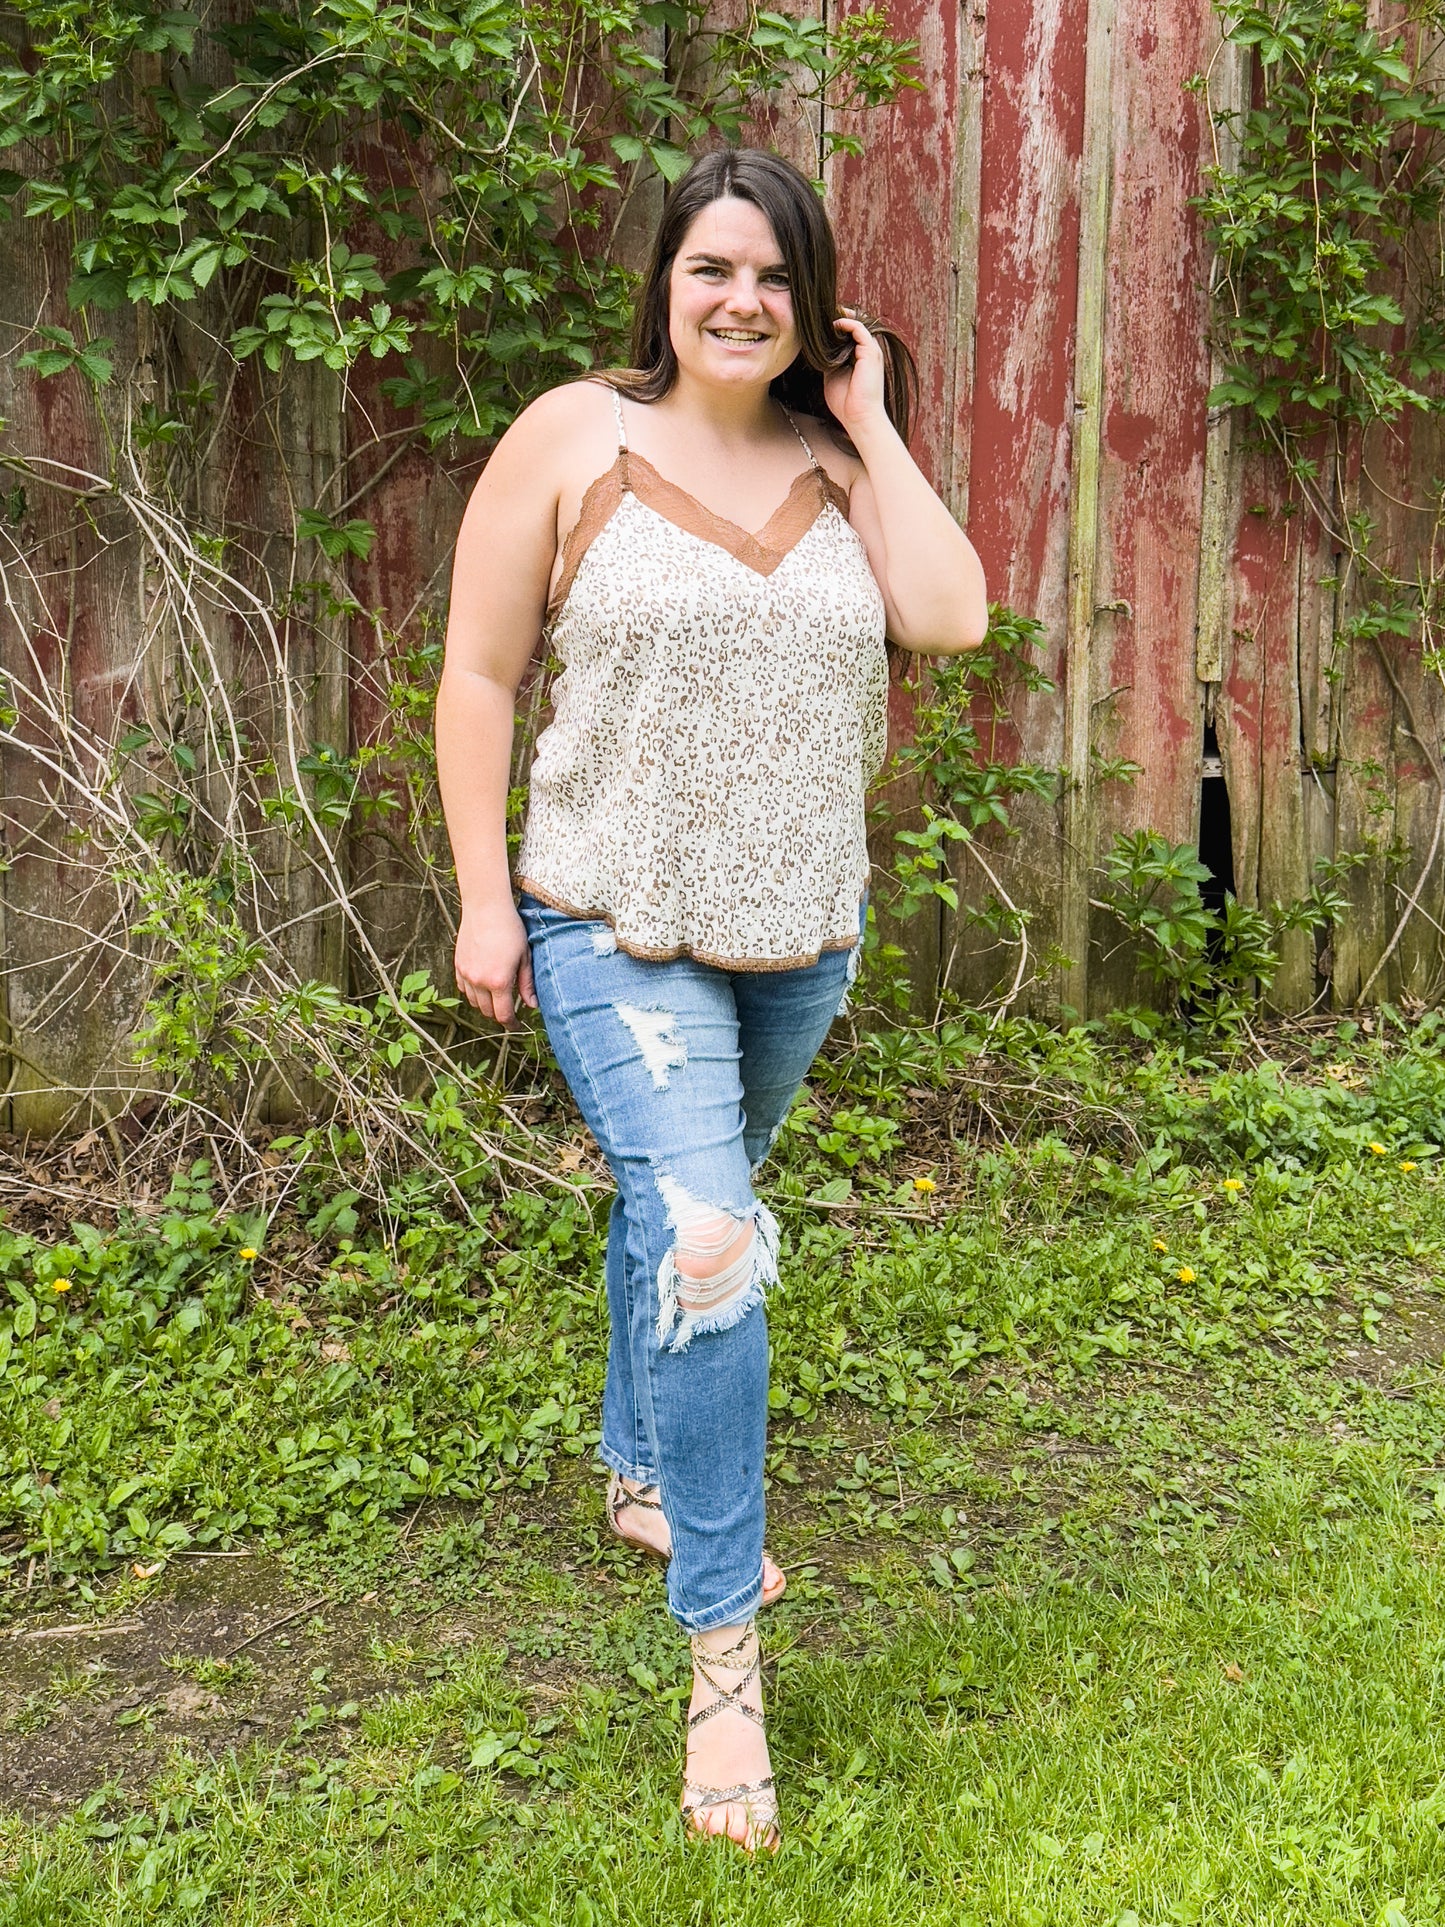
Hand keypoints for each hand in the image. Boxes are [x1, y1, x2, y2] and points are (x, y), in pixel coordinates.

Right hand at [454, 903, 536, 1026]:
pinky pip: (463, 988)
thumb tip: (532, 1005)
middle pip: (487, 1011)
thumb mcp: (524, 956)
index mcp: (498, 981)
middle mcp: (479, 981)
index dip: (511, 1024)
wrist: (485, 907)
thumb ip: (527, 983)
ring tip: (497, 996)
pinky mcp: (458, 965)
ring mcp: (466, 974)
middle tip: (509, 1009)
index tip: (517, 1025)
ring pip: (473, 1002)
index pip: (503, 1015)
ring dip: (485, 1004)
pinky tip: (482, 985)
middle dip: (499, 1014)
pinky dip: (472, 992)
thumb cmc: (510, 929)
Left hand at [822, 311, 888, 437]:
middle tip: (821, 313)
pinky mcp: (871, 352)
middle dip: (839, 316)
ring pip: (858, 323)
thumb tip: (816, 349)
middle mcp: (868, 351)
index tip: (821, 321)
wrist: (859, 417)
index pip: (850, 333)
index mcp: (861, 356)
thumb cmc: (846, 403)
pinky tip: (834, 324)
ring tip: (826, 315)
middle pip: (855, 324)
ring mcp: (871, 351)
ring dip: (842, 316)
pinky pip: (859, 329)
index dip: (837, 324)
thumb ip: (828, 361)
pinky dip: (847, 323)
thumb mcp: (831, 376)